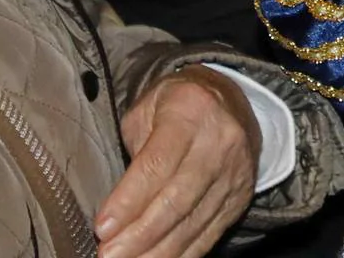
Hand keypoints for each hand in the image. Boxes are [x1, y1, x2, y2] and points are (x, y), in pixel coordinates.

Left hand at [97, 66, 258, 257]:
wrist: (230, 101)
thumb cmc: (176, 105)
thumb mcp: (148, 109)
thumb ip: (135, 152)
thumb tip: (119, 208)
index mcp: (191, 111)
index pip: (158, 164)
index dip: (129, 200)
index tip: (102, 228)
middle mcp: (220, 142)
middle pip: (177, 199)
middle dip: (140, 234)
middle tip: (109, 255)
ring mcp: (234, 172)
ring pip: (194, 222)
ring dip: (157, 251)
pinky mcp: (241, 196)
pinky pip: (210, 233)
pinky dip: (182, 254)